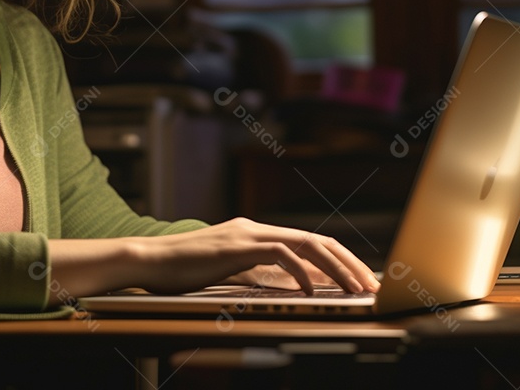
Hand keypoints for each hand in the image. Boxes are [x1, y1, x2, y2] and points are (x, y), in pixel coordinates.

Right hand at [130, 217, 379, 294]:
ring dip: (336, 268)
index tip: (361, 280)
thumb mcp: (229, 273)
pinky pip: (280, 254)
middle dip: (349, 263)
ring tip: (355, 289)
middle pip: (318, 240)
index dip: (340, 260)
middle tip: (372, 285)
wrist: (148, 261)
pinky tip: (311, 291)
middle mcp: (256, 229)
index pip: (310, 242)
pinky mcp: (237, 246)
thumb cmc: (182, 271)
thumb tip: (294, 287)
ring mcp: (247, 234)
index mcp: (256, 234)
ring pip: (307, 244)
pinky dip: (301, 272)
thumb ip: (259, 275)